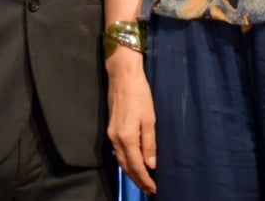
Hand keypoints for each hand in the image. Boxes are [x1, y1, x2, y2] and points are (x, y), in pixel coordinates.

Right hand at [106, 46, 157, 193]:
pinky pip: (118, 152)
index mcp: (126, 138)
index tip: (154, 189)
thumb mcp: (149, 119)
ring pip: (120, 160)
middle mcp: (116, 139)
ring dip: (131, 172)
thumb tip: (151, 165)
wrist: (122, 76)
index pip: (136, 166)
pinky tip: (133, 162)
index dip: (144, 179)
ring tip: (142, 180)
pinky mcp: (111, 128)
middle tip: (149, 189)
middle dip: (137, 179)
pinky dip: (126, 161)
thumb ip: (149, 143)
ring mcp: (111, 134)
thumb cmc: (140, 95)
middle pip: (126, 166)